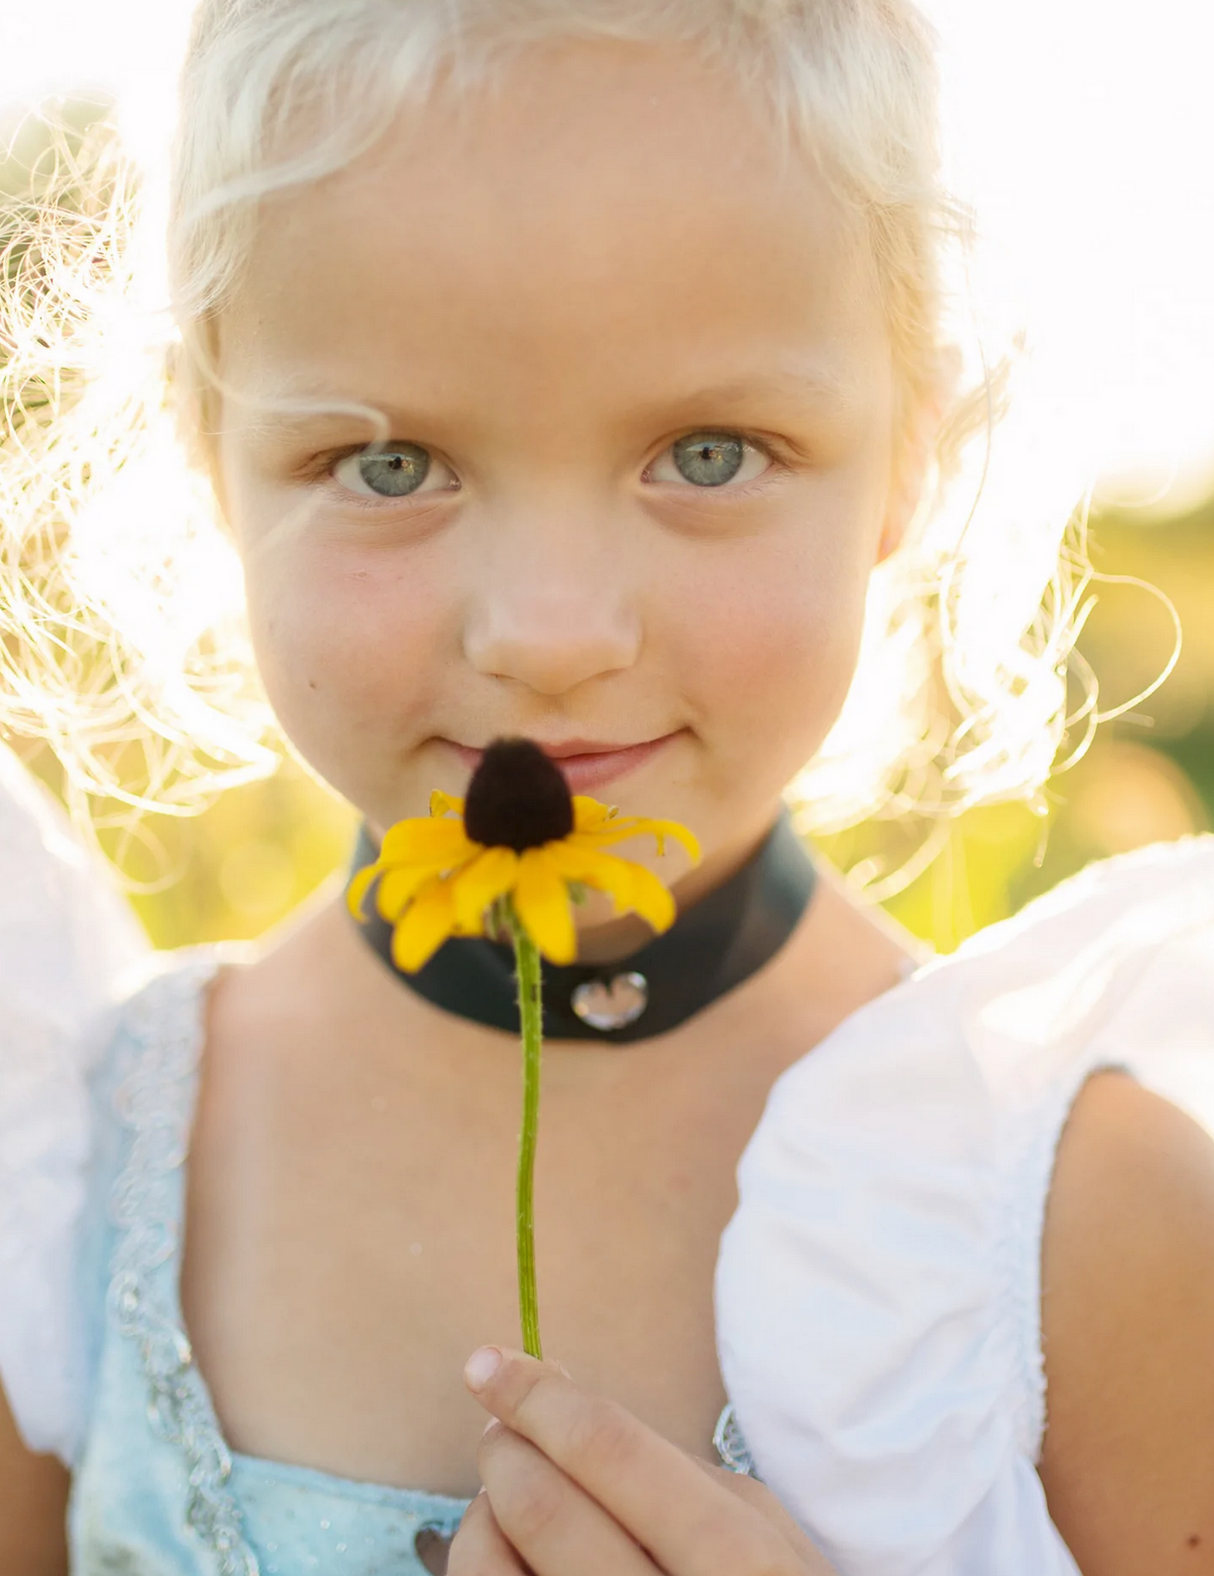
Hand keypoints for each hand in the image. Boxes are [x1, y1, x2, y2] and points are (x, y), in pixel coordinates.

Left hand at [447, 1346, 836, 1575]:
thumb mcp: (762, 1531)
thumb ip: (671, 1464)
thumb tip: (555, 1387)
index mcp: (738, 1561)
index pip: (611, 1450)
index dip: (538, 1397)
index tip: (491, 1364)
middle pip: (543, 1507)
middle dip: (506, 1447)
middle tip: (503, 1428)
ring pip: (495, 1569)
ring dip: (486, 1511)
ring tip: (507, 1494)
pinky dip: (487, 1563)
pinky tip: (512, 1550)